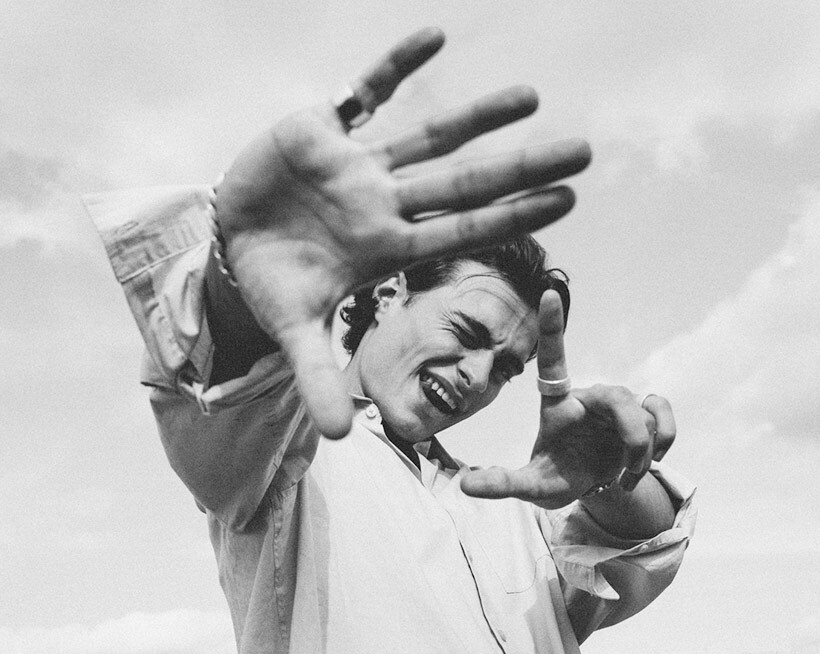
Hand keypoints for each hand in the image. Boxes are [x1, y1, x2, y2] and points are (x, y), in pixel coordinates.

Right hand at [215, 28, 590, 437]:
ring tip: (533, 97)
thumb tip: (336, 440)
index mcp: (385, 247)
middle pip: (465, 182)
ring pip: (428, 135)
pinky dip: (395, 65)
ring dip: (476, 116)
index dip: (512, 218)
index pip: (461, 232)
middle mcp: (384, 203)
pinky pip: (364, 89)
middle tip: (586, 149)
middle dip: (521, 166)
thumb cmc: (272, 287)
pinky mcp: (320, 128)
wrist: (228, 246)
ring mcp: (358, 164)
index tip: (567, 203)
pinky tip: (436, 34)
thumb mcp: (295, 334)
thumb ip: (318, 380)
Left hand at [460, 290, 675, 508]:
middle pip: (617, 396)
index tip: (548, 292)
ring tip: (627, 477)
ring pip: (643, 414)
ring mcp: (618, 404)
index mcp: (558, 404)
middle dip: (631, 435)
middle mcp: (590, 398)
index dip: (553, 327)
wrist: (592, 488)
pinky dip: (663, 441)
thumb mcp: (530, 486)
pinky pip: (662, 413)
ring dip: (642, 453)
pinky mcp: (642, 413)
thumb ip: (501, 483)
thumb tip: (464, 486)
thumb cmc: (556, 477)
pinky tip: (651, 462)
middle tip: (628, 471)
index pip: (553, 359)